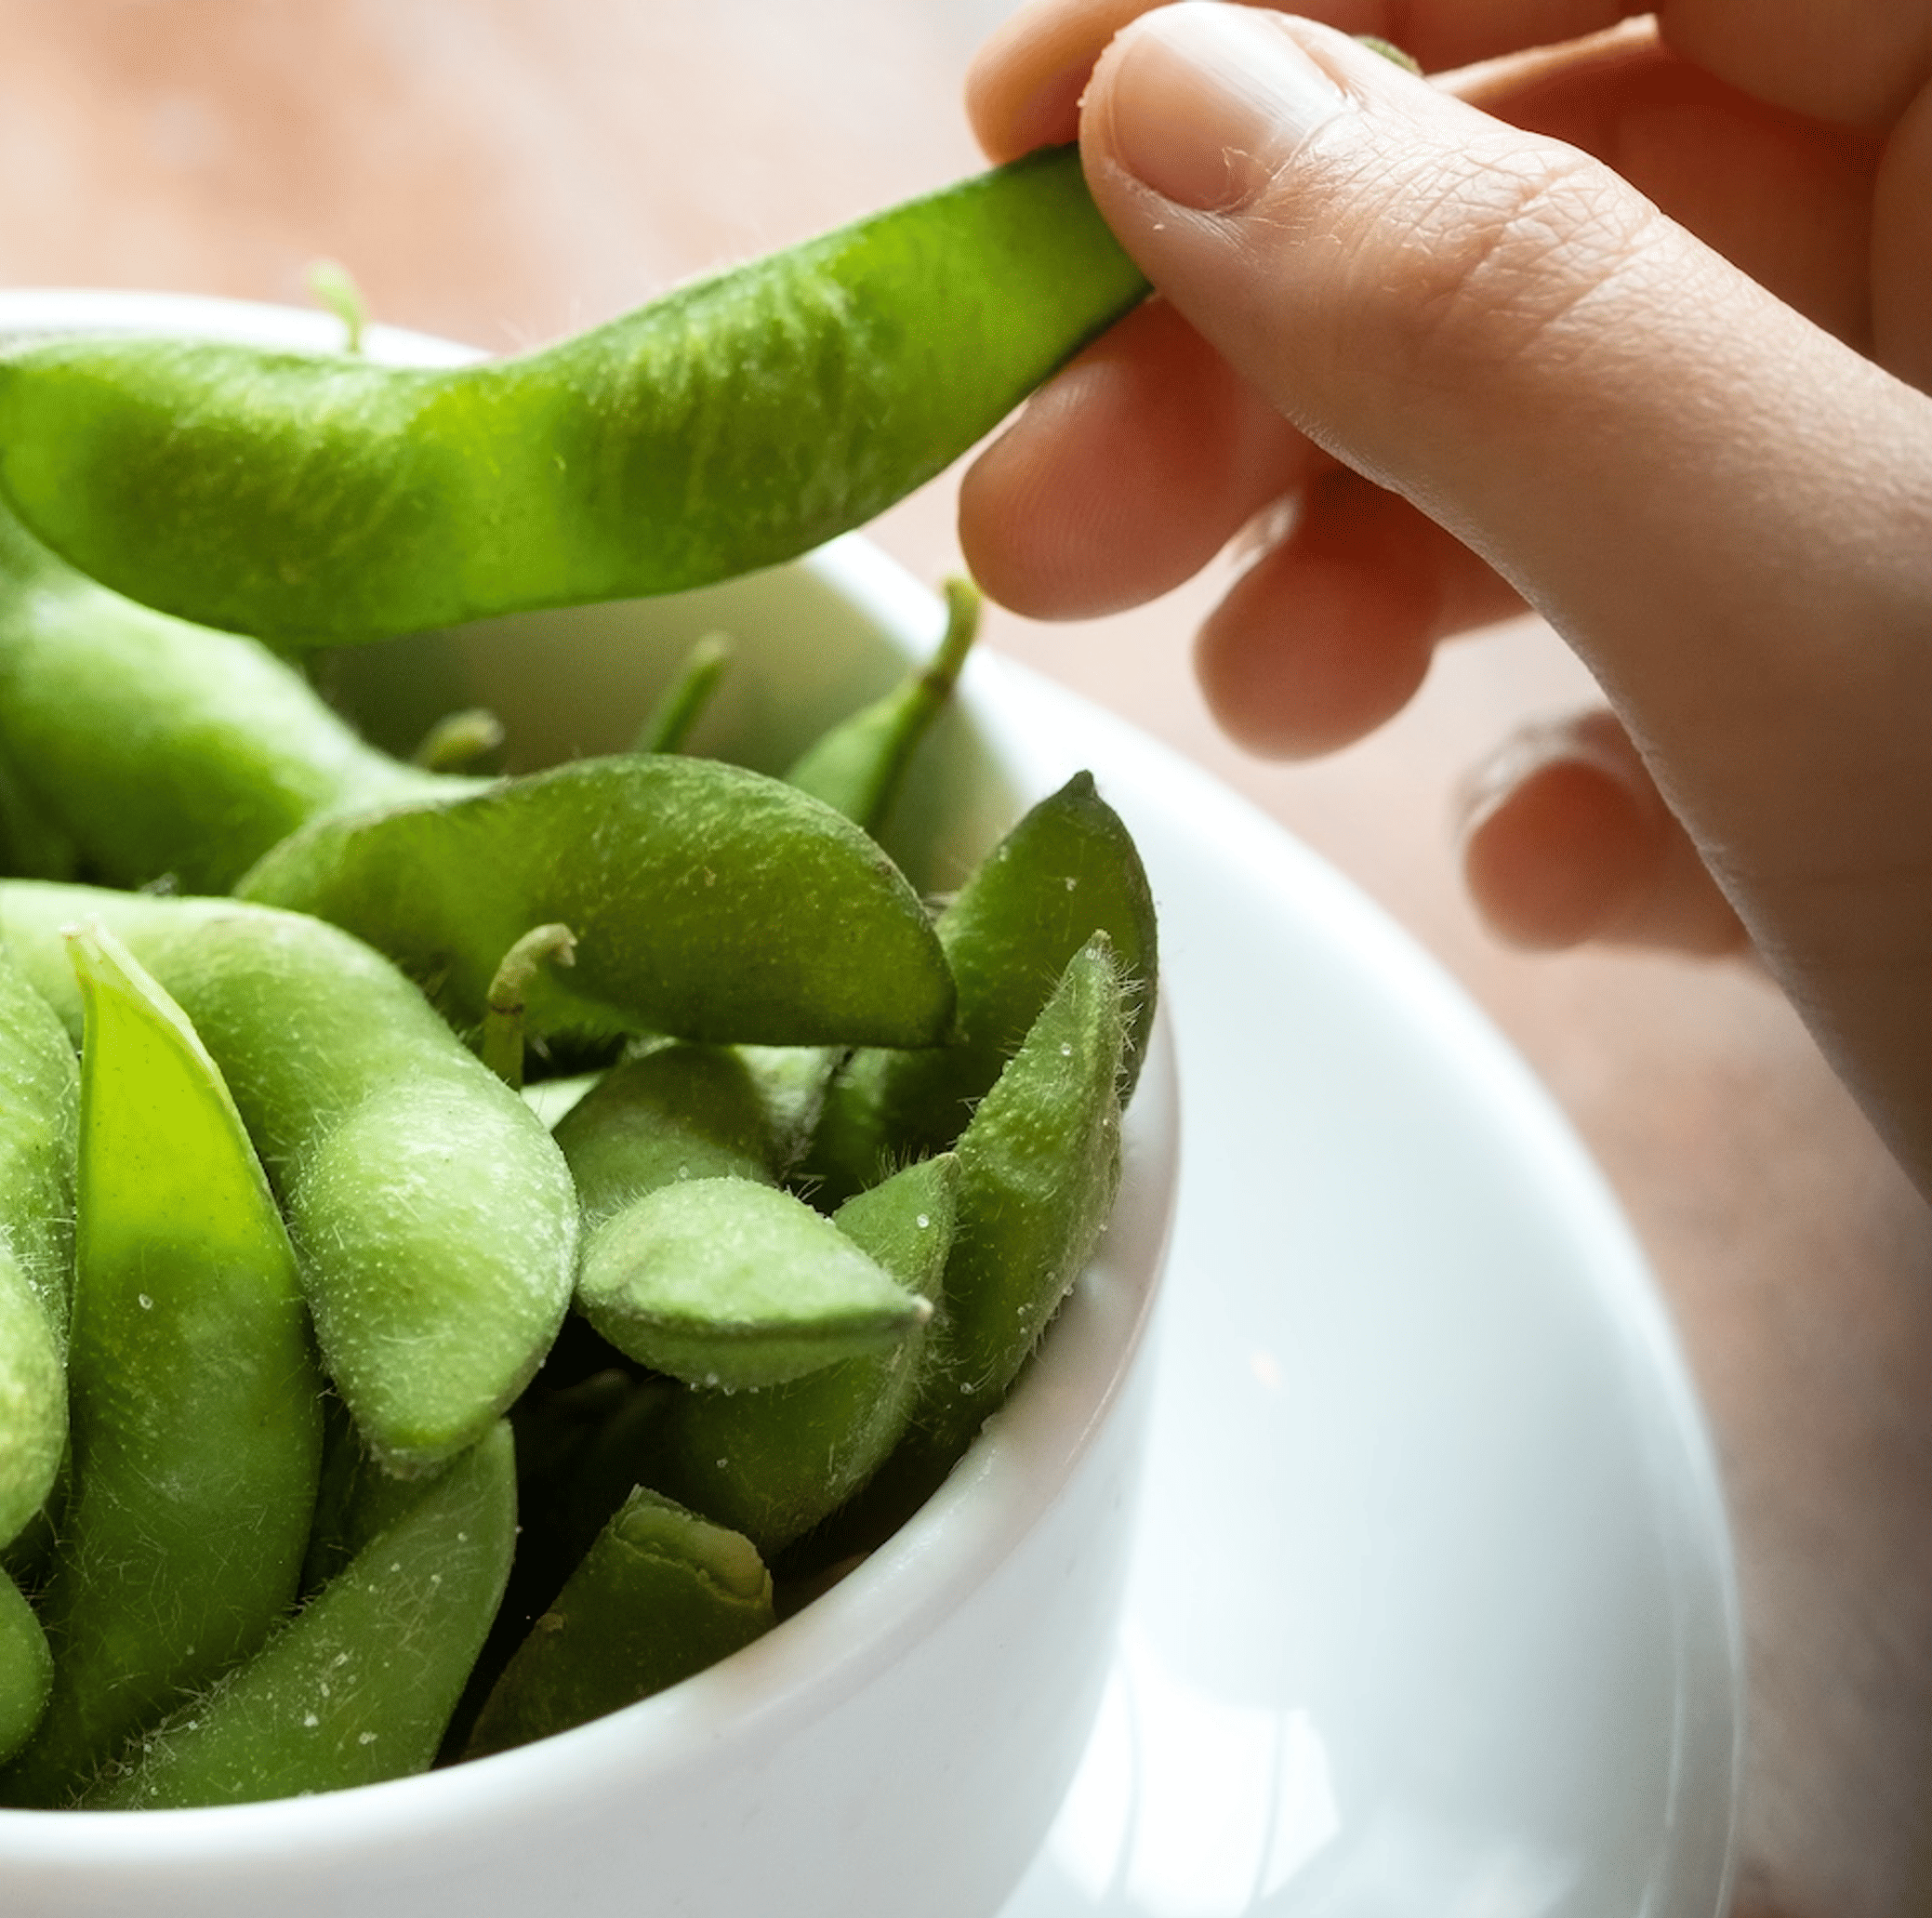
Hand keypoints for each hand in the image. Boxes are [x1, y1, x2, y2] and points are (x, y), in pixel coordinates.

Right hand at [960, 3, 1931, 1181]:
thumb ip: (1502, 320)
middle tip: (1056, 515)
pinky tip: (1577, 871)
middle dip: (1278, 337)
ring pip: (1627, 392)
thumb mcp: (1840, 619)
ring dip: (1389, 549)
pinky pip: (1738, 596)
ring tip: (1277, 723)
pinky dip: (1604, 725)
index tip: (1014, 126)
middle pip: (1585, 150)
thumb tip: (1163, 109)